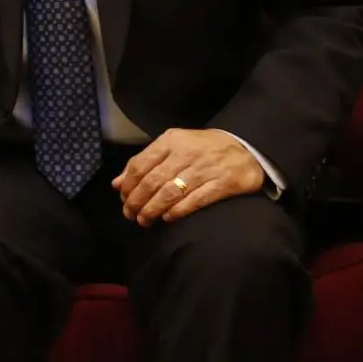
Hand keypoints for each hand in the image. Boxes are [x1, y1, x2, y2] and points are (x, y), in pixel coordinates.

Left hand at [112, 128, 265, 224]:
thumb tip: (116, 183)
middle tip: (130, 215)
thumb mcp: (174, 146)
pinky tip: (167, 218)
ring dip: (153, 210)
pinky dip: (177, 211)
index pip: (140, 164)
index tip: (123, 199)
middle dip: (137, 201)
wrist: (246, 147)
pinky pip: (195, 200)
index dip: (128, 185)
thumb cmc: (203, 148)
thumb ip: (146, 162)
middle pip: (153, 181)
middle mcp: (186, 153)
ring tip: (144, 220)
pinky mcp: (223, 183)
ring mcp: (205, 168)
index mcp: (171, 140)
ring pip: (170, 192)